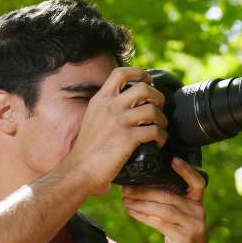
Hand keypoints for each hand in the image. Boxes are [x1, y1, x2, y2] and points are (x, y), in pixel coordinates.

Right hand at [63, 67, 168, 195]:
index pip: (120, 73)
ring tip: (160, 127)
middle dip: (157, 96)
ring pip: (153, 110)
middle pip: (143, 88)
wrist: (79, 170)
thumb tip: (127, 104)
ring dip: (162, 119)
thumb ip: (106, 108)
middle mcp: (110, 107)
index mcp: (100, 100)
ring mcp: (119, 122)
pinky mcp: (128, 138)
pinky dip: (161, 136)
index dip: (139, 72)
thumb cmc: (87, 149)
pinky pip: (155, 131)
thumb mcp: (92, 118)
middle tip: (159, 107)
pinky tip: (158, 142)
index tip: (148, 79)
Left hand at [121, 157, 207, 242]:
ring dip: (141, 204)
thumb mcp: (178, 219)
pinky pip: (161, 223)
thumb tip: (142, 186)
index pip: (197, 182)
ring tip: (125, 200)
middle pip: (169, 195)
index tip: (172, 159)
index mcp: (198, 203)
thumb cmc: (179, 239)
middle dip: (144, 191)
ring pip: (163, 208)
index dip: (186, 170)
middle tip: (126, 188)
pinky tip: (132, 213)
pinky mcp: (185, 238)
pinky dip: (144, 217)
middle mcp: (199, 212)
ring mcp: (194, 225)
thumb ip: (169, 204)